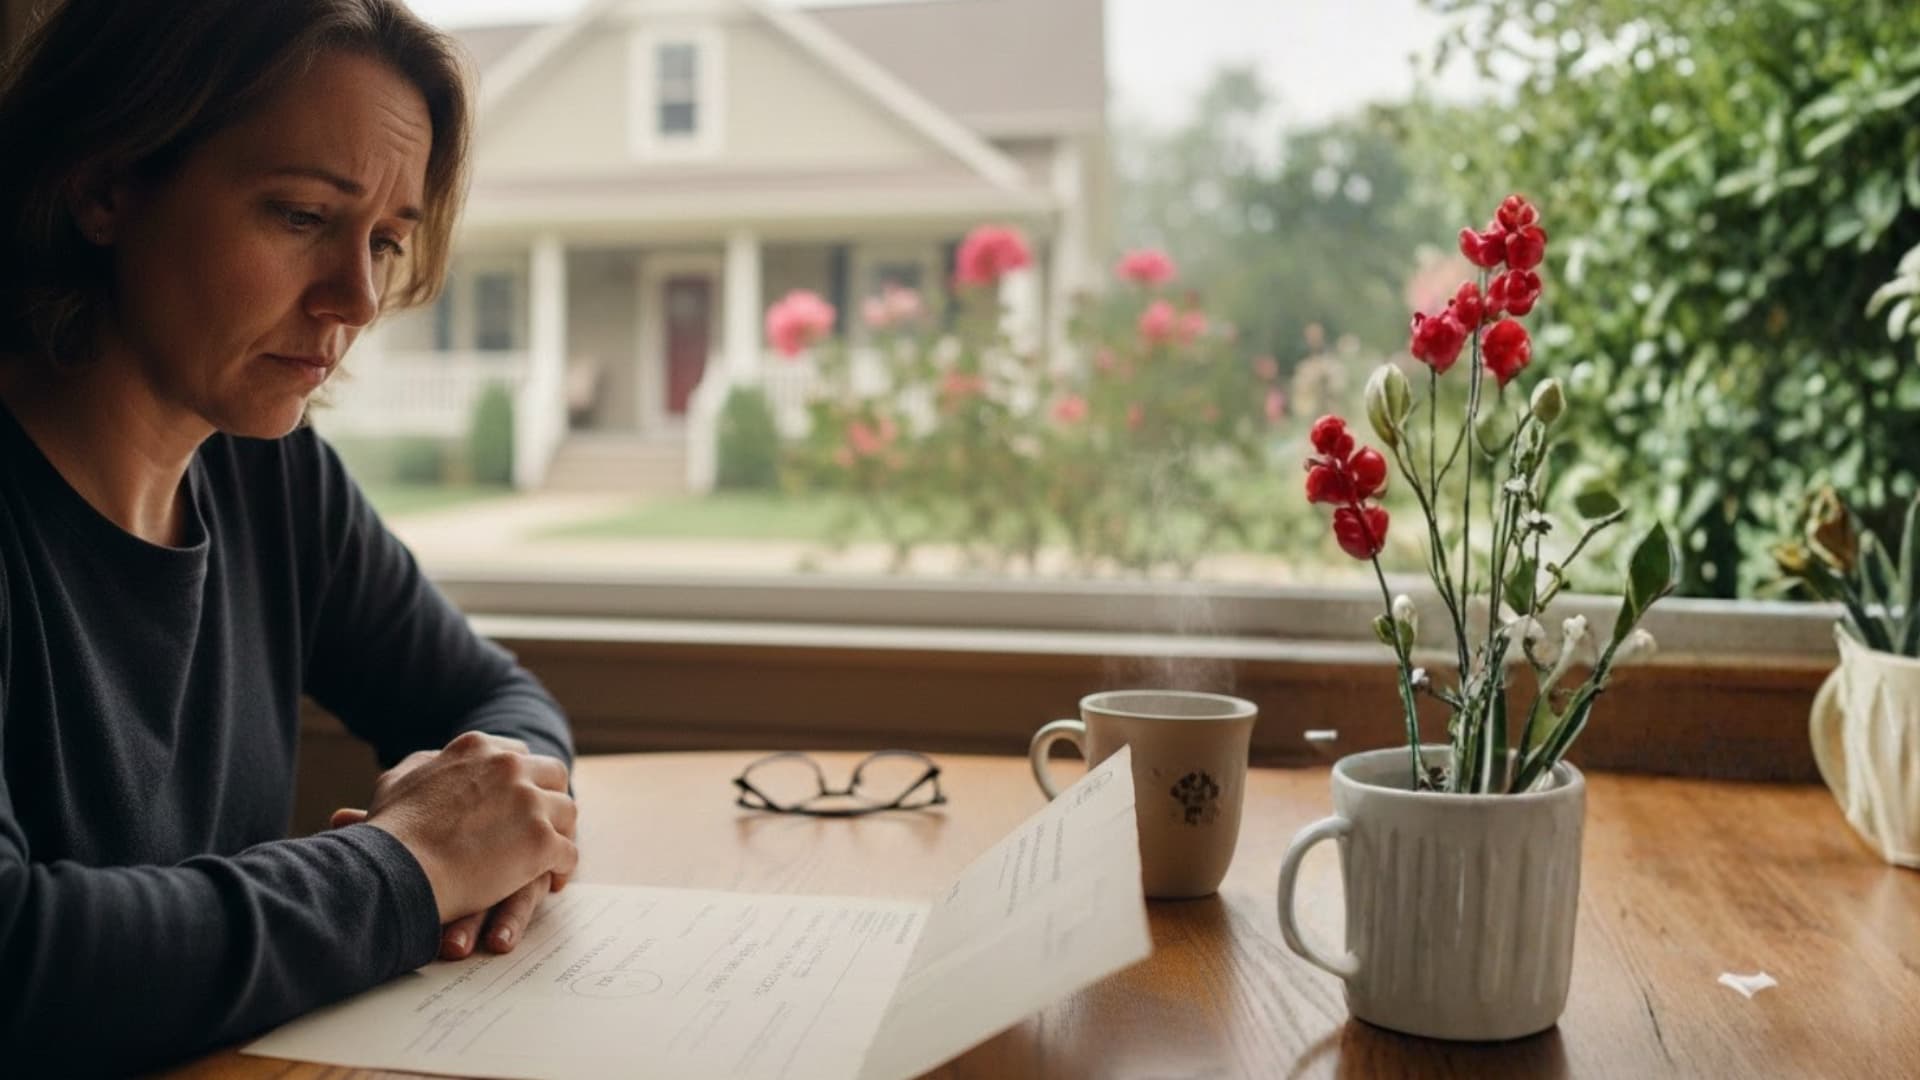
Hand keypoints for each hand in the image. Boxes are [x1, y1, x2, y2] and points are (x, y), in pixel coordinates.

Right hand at [330, 731, 577, 931]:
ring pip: (567, 810)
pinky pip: (569, 852)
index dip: (522, 779)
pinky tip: (554, 879)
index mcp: (477, 749)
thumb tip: (436, 762)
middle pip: (552, 775)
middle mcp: (508, 767)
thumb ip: (426, 765)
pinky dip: (564, 866)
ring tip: (553, 854)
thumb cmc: (390, 831)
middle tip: (546, 823)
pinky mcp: (540, 841)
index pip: (517, 755)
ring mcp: (528, 803)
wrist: (396, 869)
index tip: (520, 798)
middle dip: (551, 798)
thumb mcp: (399, 779)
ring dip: (562, 832)